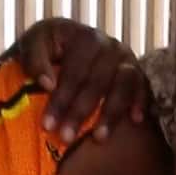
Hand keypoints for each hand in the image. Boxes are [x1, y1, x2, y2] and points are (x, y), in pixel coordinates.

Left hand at [0, 19, 150, 142]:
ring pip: (123, 84)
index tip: (47, 125)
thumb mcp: (32, 46)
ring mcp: (126, 57)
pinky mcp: (136, 70)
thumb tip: (47, 84)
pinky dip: (140, 102)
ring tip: (98, 138)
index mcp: (82, 36)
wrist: (66, 47)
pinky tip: (135, 120)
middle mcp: (109, 44)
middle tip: (66, 137)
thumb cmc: (46, 51)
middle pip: (97, 81)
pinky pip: (143, 86)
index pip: (74, 71)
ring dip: (111, 113)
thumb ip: (35, 60)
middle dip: (80, 112)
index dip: (61, 98)